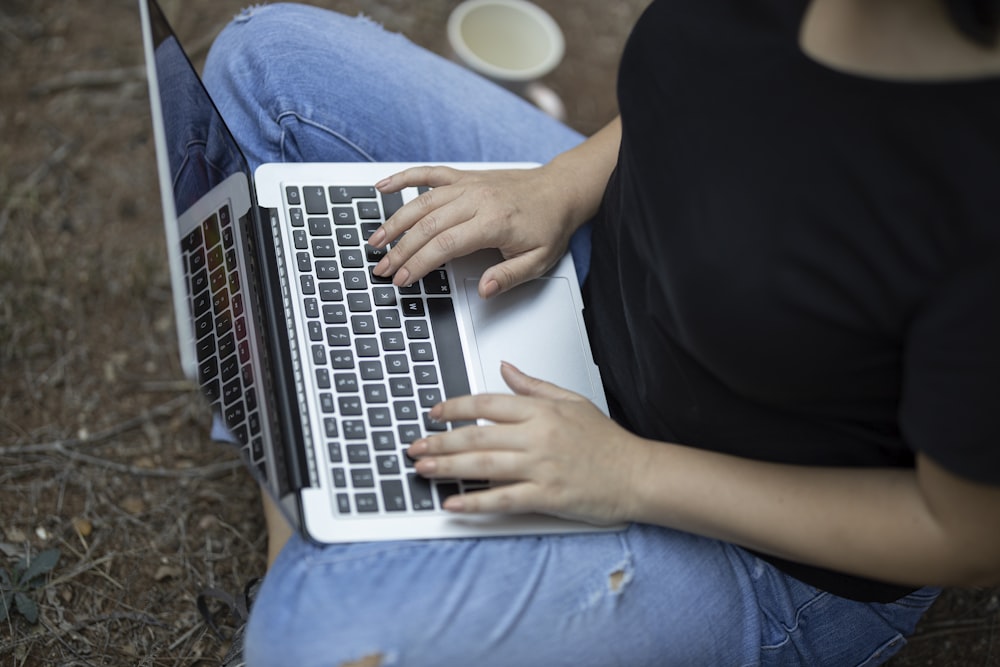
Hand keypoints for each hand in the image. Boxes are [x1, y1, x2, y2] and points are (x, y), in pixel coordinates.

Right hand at [371, 165, 578, 297]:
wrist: (560, 190)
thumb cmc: (549, 225)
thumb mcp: (539, 261)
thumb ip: (509, 277)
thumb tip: (484, 290)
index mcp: (493, 222)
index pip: (445, 245)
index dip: (419, 264)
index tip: (403, 279)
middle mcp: (477, 199)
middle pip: (427, 225)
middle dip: (400, 249)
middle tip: (382, 268)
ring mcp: (468, 185)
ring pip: (422, 202)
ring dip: (394, 221)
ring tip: (375, 240)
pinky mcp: (465, 177)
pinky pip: (429, 173)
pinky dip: (404, 177)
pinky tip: (382, 186)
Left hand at [406, 362, 647, 524]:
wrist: (638, 474)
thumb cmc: (607, 441)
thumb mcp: (571, 401)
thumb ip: (534, 386)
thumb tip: (505, 368)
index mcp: (542, 411)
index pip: (488, 403)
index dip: (455, 407)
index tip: (434, 413)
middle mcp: (538, 437)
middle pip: (477, 436)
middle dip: (440, 441)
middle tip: (414, 446)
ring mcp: (542, 468)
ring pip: (484, 466)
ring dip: (448, 468)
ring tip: (422, 468)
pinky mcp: (547, 497)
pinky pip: (503, 499)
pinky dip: (475, 503)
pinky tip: (453, 504)